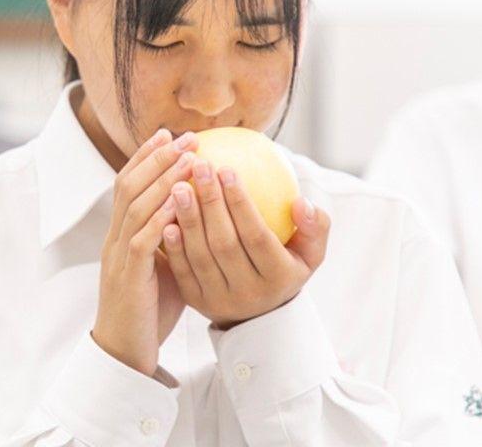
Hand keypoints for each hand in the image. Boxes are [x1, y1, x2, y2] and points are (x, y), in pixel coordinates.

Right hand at [92, 129, 198, 375]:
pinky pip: (142, 240)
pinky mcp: (129, 276)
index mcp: (121, 233)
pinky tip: (182, 202)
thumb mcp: (165, 264)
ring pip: (135, 206)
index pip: (127, 184)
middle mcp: (114, 238)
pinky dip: (161, 218)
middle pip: (129, 185)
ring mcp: (118, 256)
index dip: (146, 156)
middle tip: (185, 137)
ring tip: (188, 159)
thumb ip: (175, 237)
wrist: (125, 349)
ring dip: (162, 179)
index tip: (169, 134)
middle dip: (156, 157)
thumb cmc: (150, 308)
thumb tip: (203, 213)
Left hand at [161, 160, 330, 328]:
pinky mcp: (195, 302)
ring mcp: (219, 300)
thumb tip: (301, 201)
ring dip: (187, 219)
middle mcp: (249, 293)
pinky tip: (165, 216)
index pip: (257, 236)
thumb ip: (315, 226)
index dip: (240, 203)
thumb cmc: (285, 267)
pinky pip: (182, 270)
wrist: (259, 315)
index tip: (227, 169)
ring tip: (178, 185)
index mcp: (279, 278)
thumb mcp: (310, 252)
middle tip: (199, 167)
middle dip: (210, 203)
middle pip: (225, 244)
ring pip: (200, 256)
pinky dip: (173, 244)